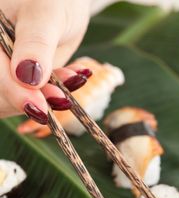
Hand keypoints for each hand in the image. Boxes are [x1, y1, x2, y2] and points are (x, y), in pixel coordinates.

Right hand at [0, 0, 91, 121]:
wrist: (64, 1)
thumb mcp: (45, 13)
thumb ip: (35, 43)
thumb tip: (27, 79)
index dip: (14, 94)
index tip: (40, 108)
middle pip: (1, 95)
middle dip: (34, 99)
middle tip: (63, 96)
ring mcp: (7, 70)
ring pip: (18, 100)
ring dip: (48, 97)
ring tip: (73, 78)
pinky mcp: (23, 80)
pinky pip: (35, 96)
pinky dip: (56, 92)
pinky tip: (74, 76)